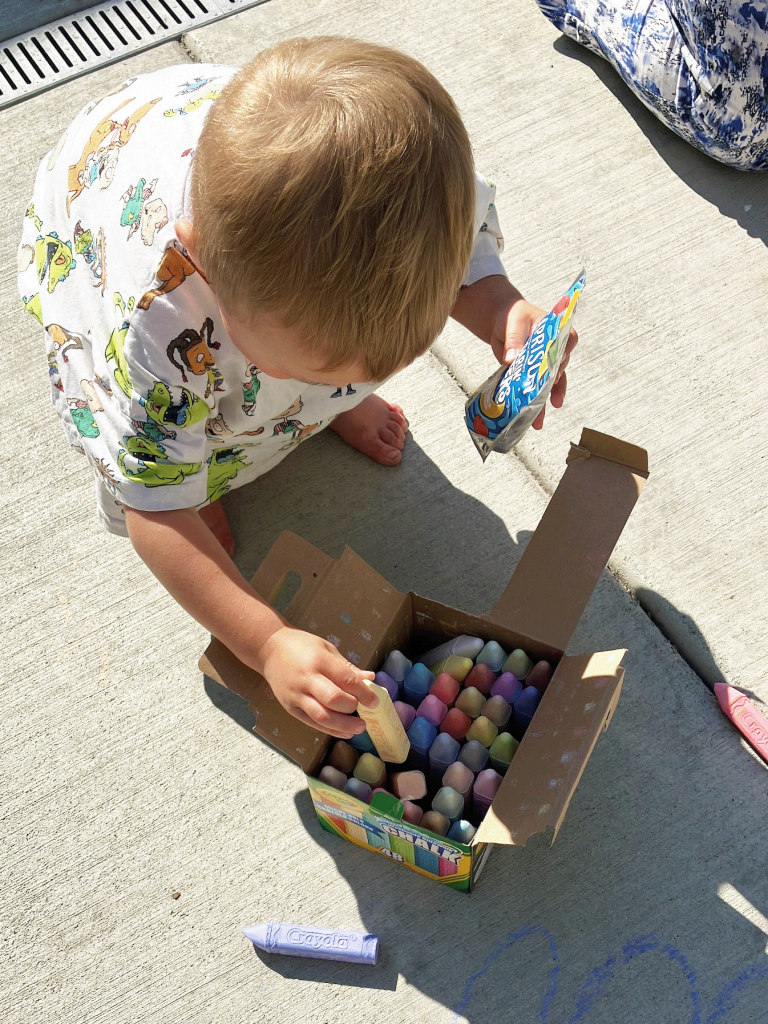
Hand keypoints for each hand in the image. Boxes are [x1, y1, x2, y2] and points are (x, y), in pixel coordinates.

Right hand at [257, 625, 377, 737]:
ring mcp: (296, 695)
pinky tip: (344, 732)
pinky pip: (312, 722)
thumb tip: (371, 679)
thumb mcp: (327, 649)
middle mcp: (307, 679)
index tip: (375, 701)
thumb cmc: (302, 646)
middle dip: (353, 708)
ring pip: (322, 716)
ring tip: (359, 727)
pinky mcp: (290, 707)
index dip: (364, 693)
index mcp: (319, 661)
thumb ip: (348, 668)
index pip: (345, 680)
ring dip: (344, 725)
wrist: (268, 649)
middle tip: (366, 711)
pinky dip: (330, 730)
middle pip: (334, 700)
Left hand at [490, 298, 578, 430]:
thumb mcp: (513, 323)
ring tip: (538, 420)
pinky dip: (535, 403)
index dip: (562, 356)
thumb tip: (512, 358)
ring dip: (544, 402)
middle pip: (558, 367)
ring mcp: (545, 363)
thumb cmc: (511, 315)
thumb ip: (514, 340)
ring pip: (550, 383)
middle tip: (543, 399)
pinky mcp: (533, 374)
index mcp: (556, 330)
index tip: (555, 369)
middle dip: (552, 385)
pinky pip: (537, 389)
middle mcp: (555, 348)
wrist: (500, 321)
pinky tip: (534, 419)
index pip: (568, 342)